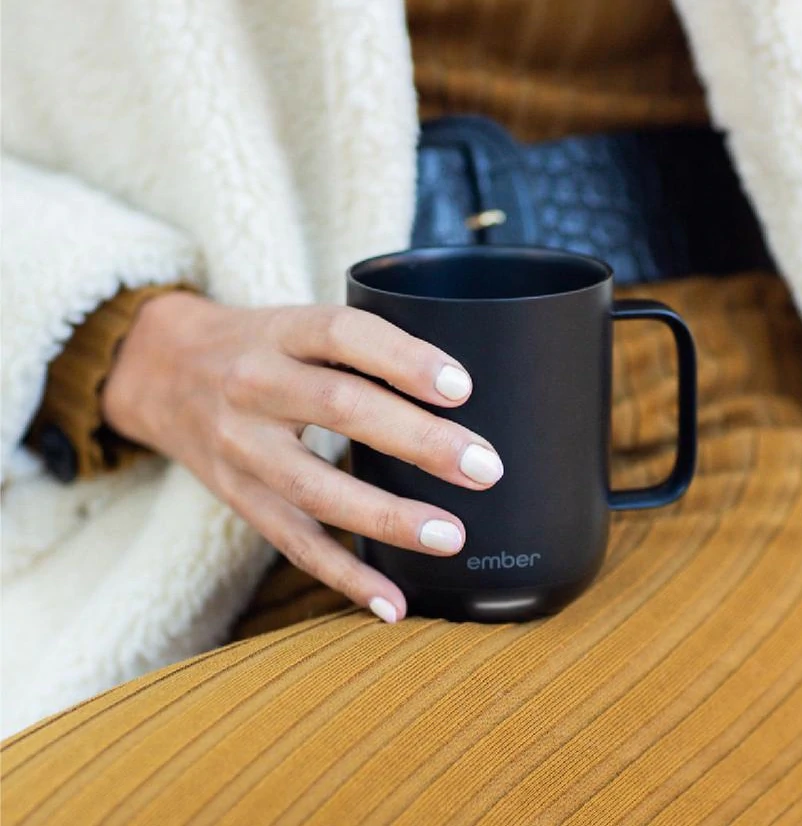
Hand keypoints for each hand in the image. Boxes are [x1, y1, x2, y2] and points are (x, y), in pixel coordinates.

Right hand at [102, 291, 502, 622]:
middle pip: (339, 410)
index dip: (402, 358)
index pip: (343, 334)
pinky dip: (344, 577)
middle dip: (418, 441)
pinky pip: (293, 545)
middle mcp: (254, 386)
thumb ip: (362, 348)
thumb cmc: (262, 347)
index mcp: (281, 331)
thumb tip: (463, 390)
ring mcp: (241, 448)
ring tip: (451, 536)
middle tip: (484, 467)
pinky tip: (393, 603)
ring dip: (387, 518)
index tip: (461, 387)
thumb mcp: (298, 324)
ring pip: (315, 489)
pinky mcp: (239, 499)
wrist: (163, 372)